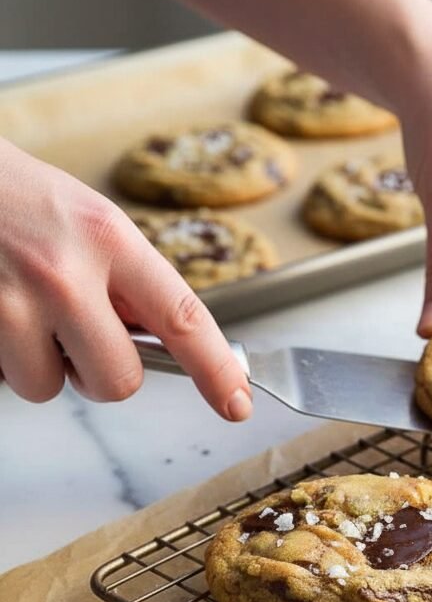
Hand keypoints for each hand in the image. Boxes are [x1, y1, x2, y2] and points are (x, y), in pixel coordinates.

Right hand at [0, 138, 252, 415]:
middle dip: (99, 374)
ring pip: (50, 388)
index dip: (216, 370)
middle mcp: (65, 271)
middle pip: (118, 380)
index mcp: (109, 238)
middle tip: (73, 336)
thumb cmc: (15, 198)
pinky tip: (0, 316)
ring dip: (40, 367)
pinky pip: (6, 380)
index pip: (183, 318)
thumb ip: (126, 281)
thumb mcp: (88, 222)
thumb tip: (162, 343)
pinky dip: (3, 360)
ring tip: (22, 313)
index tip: (237, 403)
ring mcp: (14, 300)